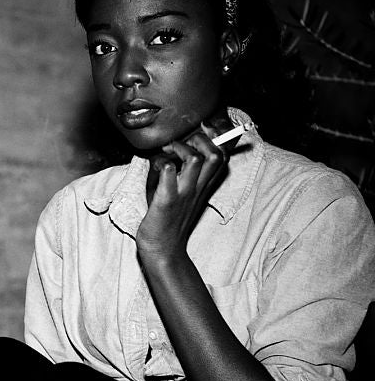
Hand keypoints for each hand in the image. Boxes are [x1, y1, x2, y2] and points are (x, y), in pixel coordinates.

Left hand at [136, 122, 230, 262]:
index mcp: (203, 186)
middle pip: (216, 154)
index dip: (217, 139)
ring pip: (196, 160)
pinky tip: (156, 166)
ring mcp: (183, 194)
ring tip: (167, 151)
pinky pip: (168, 176)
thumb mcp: (184, 195)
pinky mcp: (166, 201)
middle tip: (180, 140)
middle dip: (200, 138)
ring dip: (181, 149)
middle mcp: (197, 188)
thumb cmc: (169, 220)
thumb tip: (175, 152)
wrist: (163, 250)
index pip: (223, 156)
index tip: (200, 131)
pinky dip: (162, 166)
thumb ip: (185, 176)